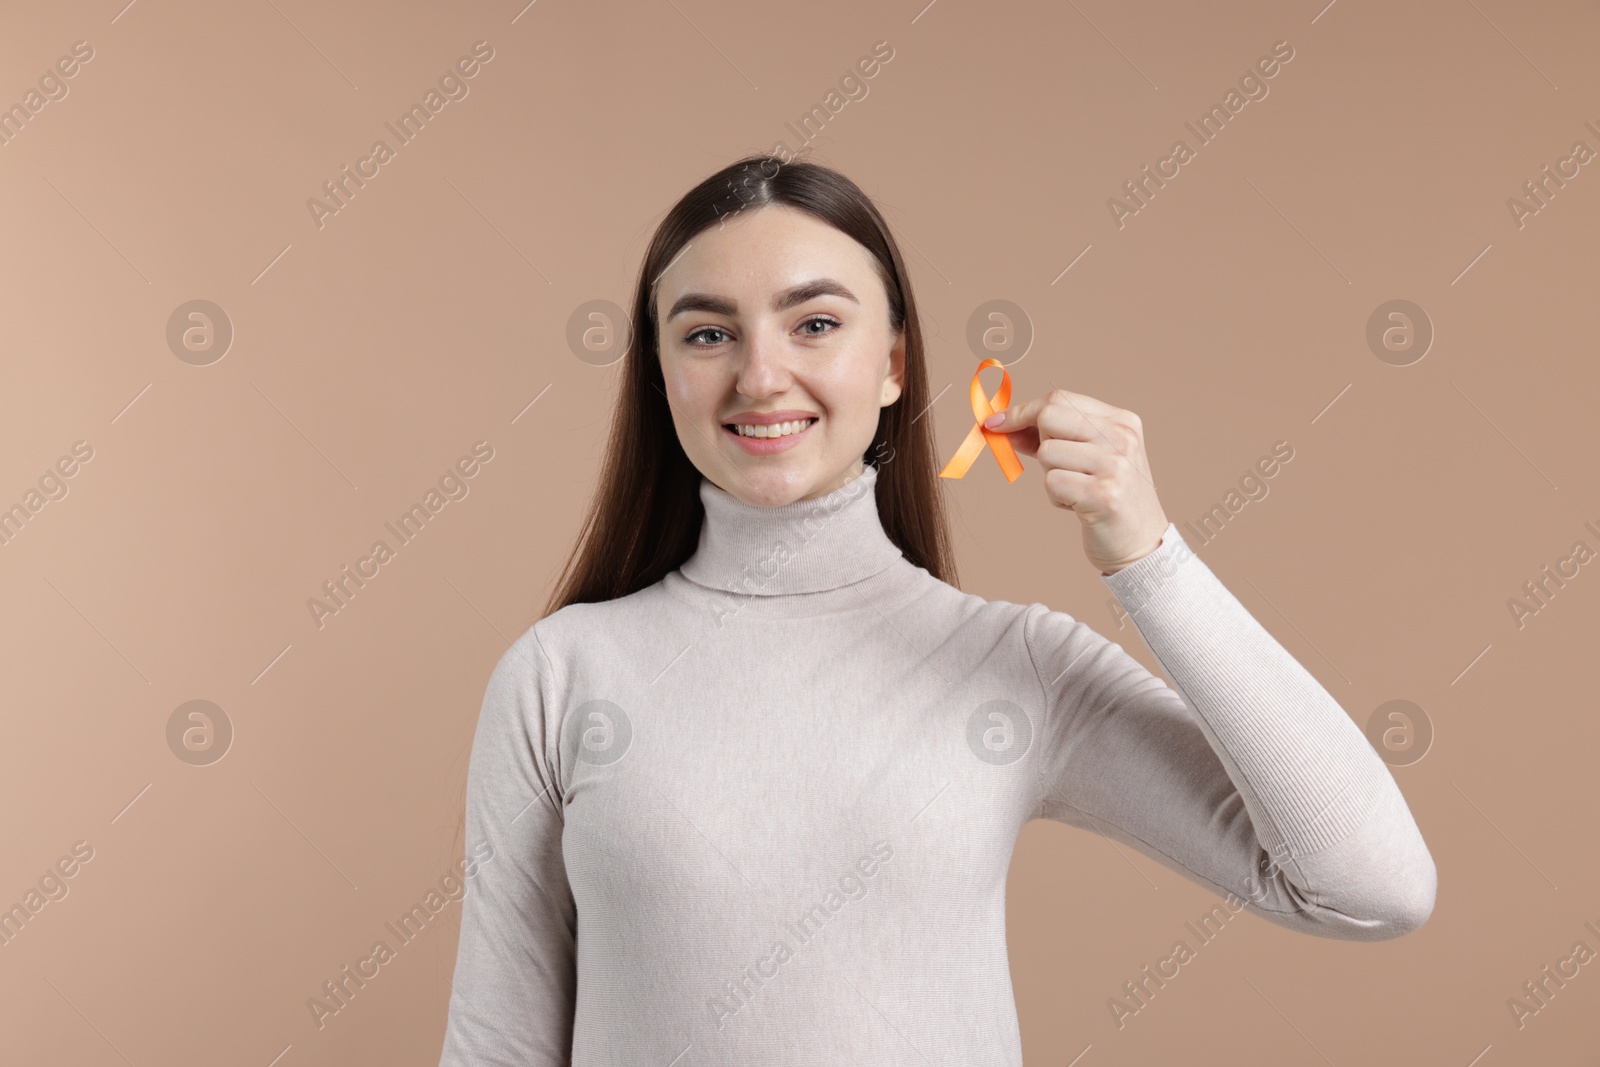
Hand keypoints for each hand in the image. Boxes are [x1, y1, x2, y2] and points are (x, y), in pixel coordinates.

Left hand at [984, 388, 1169, 574]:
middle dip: (1037, 442)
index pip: (1060, 398)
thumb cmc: (1108, 498)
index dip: (1023, 410)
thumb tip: (1003, 424)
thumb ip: (1052, 437)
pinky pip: (1052, 483)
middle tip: (1057, 467)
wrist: (1142, 544)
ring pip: (1046, 452)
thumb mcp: (1089, 457)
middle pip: (1049, 416)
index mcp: (1121, 421)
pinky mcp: (1104, 495)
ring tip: (1076, 490)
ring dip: (1050, 476)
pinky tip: (1079, 506)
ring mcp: (1115, 465)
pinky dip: (1056, 498)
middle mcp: (1121, 437)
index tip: (997, 423)